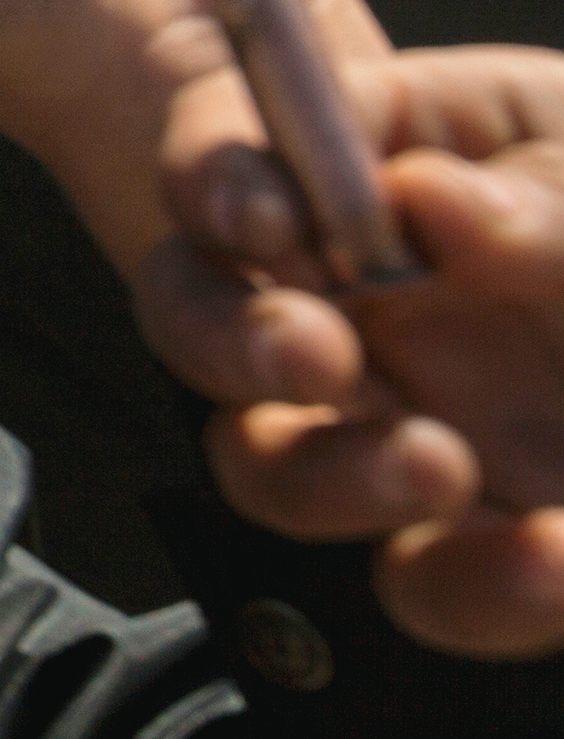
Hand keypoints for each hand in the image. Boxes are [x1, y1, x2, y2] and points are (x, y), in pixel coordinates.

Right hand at [140, 47, 563, 659]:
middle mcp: (387, 293)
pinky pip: (424, 583)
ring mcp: (418, 423)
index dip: (230, 178)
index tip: (267, 218)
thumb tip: (431, 208)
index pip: (266, 151)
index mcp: (429, 157)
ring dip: (326, 475)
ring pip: (270, 460)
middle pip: (210, 308)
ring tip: (443, 473)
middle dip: (231, 335)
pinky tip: (559, 562)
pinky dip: (481, 587)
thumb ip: (562, 200)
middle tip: (318, 356)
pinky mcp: (477, 554)